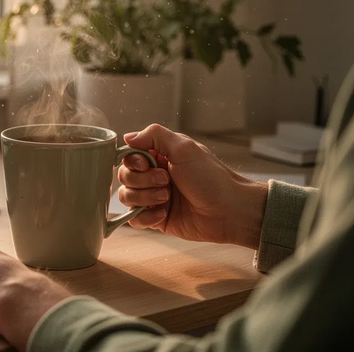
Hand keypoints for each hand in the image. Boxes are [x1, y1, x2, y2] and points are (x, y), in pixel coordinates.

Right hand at [118, 124, 267, 249]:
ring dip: (145, 198)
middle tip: (166, 181)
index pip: (129, 156)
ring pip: (126, 197)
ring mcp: (153, 198)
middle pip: (124, 176)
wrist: (229, 211)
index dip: (133, 161)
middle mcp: (154, 176)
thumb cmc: (212, 178)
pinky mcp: (156, 218)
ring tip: (167, 199)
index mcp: (160, 156)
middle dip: (142, 181)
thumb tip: (127, 137)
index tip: (147, 164)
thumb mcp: (184, 148)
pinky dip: (146, 217)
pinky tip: (164, 214)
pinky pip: (134, 219)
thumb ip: (154, 135)